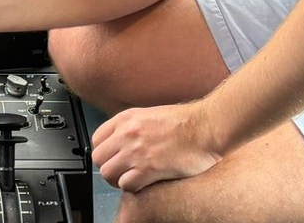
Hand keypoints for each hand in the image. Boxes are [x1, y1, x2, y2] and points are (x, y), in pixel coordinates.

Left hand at [91, 103, 224, 192]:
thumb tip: (122, 140)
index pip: (97, 139)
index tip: (113, 158)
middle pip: (99, 158)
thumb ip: (133, 126)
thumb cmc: (185, 122)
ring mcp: (136, 151)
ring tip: (132, 179)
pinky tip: (144, 182)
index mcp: (126, 119)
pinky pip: (125, 185)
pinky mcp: (148, 169)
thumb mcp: (150, 114)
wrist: (206, 128)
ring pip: (108, 174)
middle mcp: (127, 134)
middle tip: (122, 172)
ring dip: (118, 180)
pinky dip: (132, 187)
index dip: (104, 152)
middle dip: (109, 167)